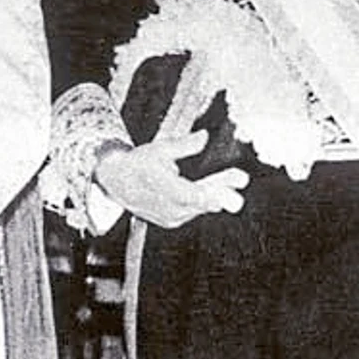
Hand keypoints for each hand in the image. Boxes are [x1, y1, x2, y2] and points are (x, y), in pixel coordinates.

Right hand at [93, 130, 248, 228]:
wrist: (116, 182)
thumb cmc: (137, 164)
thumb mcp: (159, 149)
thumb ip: (184, 145)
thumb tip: (203, 137)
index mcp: (164, 190)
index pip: (197, 195)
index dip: (219, 189)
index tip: (238, 178)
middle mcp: (168, 208)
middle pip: (204, 201)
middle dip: (224, 189)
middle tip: (242, 179)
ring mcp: (171, 217)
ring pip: (201, 207)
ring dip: (218, 193)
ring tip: (236, 180)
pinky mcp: (171, 221)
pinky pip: (194, 211)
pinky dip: (204, 200)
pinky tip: (217, 190)